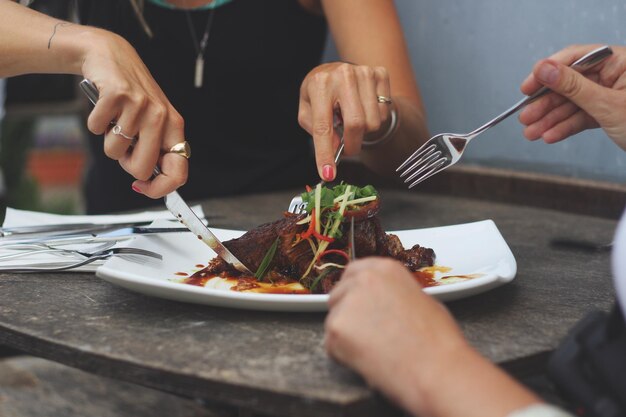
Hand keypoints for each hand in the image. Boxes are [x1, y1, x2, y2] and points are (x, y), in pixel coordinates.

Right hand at [80, 30, 187, 196]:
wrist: (112, 56)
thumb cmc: (132, 95)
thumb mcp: (153, 122)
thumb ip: (155, 149)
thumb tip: (149, 183)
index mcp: (174, 128)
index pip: (178, 172)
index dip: (159, 189)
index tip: (142, 187)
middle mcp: (161, 117)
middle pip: (142, 169)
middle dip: (127, 164)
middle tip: (124, 145)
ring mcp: (140, 105)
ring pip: (116, 151)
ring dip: (108, 140)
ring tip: (115, 120)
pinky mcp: (117, 95)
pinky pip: (97, 129)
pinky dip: (95, 123)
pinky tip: (104, 108)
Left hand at [298, 62, 393, 180]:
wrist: (337, 69)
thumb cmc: (320, 93)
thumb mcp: (307, 109)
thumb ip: (315, 129)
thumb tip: (335, 148)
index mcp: (319, 84)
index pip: (323, 126)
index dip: (325, 154)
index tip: (328, 174)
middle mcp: (343, 75)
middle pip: (356, 124)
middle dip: (352, 145)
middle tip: (347, 148)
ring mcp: (365, 73)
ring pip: (372, 122)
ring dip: (363, 131)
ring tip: (352, 120)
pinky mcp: (380, 74)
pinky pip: (383, 112)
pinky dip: (374, 119)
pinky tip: (363, 110)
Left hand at [325, 258, 467, 414]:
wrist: (436, 370)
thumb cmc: (438, 341)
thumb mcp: (421, 300)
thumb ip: (394, 294)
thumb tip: (384, 303)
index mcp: (385, 269)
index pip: (353, 272)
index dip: (353, 291)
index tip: (358, 305)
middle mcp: (363, 279)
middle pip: (338, 295)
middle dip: (347, 314)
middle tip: (366, 336)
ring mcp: (347, 302)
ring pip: (333, 320)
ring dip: (346, 337)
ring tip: (375, 351)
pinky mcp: (336, 329)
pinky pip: (331, 345)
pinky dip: (344, 356)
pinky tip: (369, 361)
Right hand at [519, 44, 625, 150]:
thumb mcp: (608, 104)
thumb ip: (573, 86)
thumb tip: (544, 69)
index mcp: (620, 61)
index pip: (575, 59)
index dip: (547, 73)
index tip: (527, 87)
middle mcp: (614, 75)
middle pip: (569, 85)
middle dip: (546, 104)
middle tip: (525, 117)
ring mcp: (610, 95)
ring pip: (572, 104)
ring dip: (550, 120)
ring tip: (531, 133)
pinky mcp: (609, 113)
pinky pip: (581, 118)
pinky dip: (565, 128)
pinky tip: (549, 135)